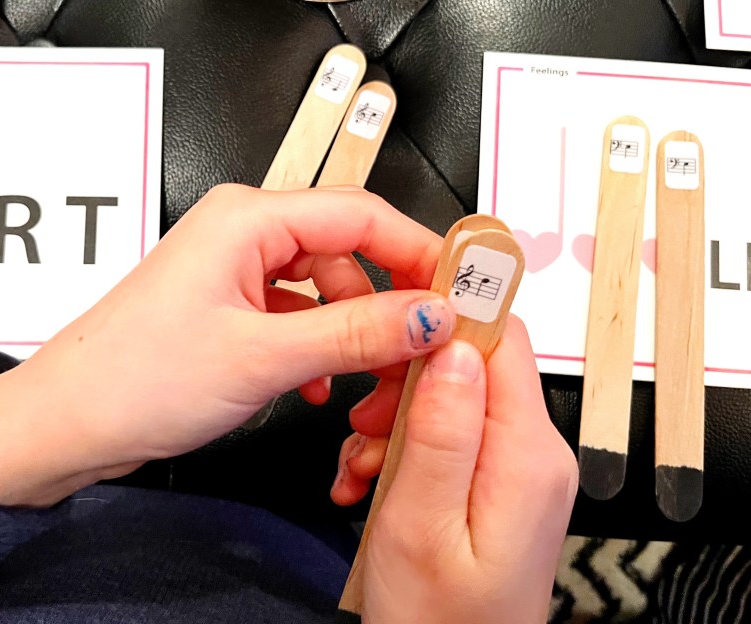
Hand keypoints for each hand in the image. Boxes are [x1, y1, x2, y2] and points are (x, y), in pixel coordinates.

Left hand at [0, 185, 457, 507]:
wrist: (65, 424)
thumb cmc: (132, 378)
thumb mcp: (262, 356)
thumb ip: (355, 332)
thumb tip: (429, 314)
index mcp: (247, 218)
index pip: (362, 214)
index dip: (420, 251)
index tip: (461, 289)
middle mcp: (241, 233)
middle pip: (348, 249)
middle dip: (389, 300)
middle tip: (425, 344)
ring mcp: (232, 271)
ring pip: (324, 287)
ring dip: (352, 332)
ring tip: (365, 379)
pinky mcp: (226, 307)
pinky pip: (295, 314)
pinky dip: (317, 348)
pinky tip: (318, 387)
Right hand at [333, 318, 577, 622]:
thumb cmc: (437, 622)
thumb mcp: (420, 523)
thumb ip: (439, 430)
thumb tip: (451, 344)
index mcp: (525, 454)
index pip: (501, 337)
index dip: (448, 307)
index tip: (393, 303)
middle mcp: (533, 452)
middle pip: (472, 362)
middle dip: (406, 377)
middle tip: (362, 421)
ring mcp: (516, 468)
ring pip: (450, 396)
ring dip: (394, 417)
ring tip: (360, 465)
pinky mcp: (495, 482)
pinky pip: (448, 434)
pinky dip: (402, 446)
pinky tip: (371, 480)